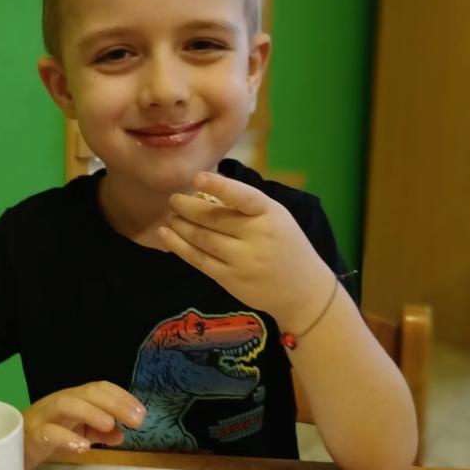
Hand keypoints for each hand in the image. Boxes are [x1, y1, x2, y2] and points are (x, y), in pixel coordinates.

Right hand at [22, 381, 145, 469]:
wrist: (9, 446)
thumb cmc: (48, 435)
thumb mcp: (79, 433)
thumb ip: (100, 433)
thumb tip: (121, 434)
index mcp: (75, 398)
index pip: (100, 388)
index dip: (122, 397)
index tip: (142, 413)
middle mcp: (61, 401)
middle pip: (89, 392)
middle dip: (115, 403)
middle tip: (137, 421)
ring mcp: (45, 415)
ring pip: (67, 404)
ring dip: (91, 412)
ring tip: (110, 426)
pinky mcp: (32, 434)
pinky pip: (49, 432)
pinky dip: (66, 438)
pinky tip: (83, 447)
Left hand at [158, 171, 334, 332]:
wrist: (303, 292)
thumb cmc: (287, 246)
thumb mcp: (278, 218)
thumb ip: (248, 205)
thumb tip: (208, 188)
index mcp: (271, 215)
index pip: (245, 197)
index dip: (221, 187)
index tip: (198, 178)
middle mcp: (256, 236)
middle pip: (214, 218)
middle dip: (188, 207)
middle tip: (174, 199)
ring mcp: (242, 260)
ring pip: (202, 238)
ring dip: (180, 225)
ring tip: (170, 215)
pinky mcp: (229, 279)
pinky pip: (199, 260)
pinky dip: (180, 246)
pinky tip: (167, 235)